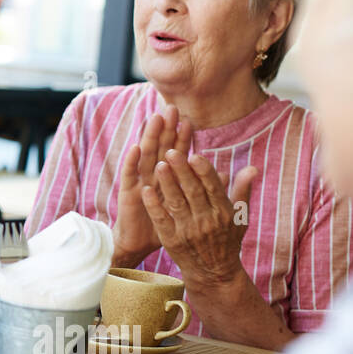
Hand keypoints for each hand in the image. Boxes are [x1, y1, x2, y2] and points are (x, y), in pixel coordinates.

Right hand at [113, 107, 191, 265]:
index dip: (182, 139)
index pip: (177, 154)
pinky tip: (135, 147)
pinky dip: (131, 161)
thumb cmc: (167, 225)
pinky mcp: (128, 193)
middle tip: (171, 109)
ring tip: (155, 119)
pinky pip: (129, 175)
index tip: (189, 122)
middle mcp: (153, 176)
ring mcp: (139, 182)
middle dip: (166, 129)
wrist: (141, 243)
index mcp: (168, 178)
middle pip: (161, 148)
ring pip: (145, 156)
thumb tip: (224, 173)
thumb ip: (205, 188)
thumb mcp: (188, 207)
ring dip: (149, 137)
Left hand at [142, 149, 258, 287]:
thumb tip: (252, 168)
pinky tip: (147, 190)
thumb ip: (242, 191)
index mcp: (223, 212)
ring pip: (176, 203)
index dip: (203, 171)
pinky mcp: (172, 240)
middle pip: (192, 191)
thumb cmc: (227, 239)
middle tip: (171, 151)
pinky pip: (161, 220)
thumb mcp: (240, 217)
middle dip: (182, 171)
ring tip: (159, 164)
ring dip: (167, 183)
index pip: (213, 187)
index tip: (194, 154)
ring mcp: (188, 231)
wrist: (213, 272)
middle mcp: (207, 221)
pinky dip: (154, 205)